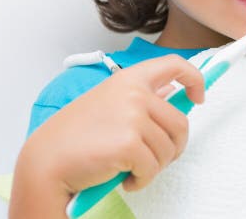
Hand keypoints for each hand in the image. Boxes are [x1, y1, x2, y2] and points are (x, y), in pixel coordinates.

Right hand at [14, 54, 204, 199]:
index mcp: (129, 78)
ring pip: (170, 148)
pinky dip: (142, 180)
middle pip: (181, 122)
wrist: (47, 161)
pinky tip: (124, 178)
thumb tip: (173, 93)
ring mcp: (133, 117)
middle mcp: (134, 93)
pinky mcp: (129, 144)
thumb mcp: (109, 103)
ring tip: (131, 168)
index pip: (174, 65)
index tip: (198, 97)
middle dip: (174, 146)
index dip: (195, 79)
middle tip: (156, 158)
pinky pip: (154, 168)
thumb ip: (141, 97)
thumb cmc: (75, 136)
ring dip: (154, 166)